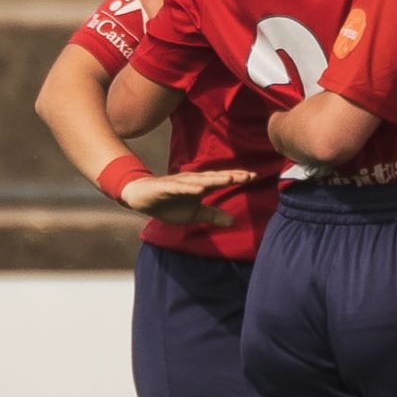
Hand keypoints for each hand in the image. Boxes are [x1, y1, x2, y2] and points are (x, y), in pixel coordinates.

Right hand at [119, 167, 249, 226]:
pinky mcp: (166, 188)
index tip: (254, 176)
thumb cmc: (169, 204)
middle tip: (248, 175)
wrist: (141, 198)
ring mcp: (179, 183)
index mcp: (201, 186)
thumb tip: (233, 221)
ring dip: (214, 179)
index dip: (237, 178)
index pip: (222, 180)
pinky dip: (189, 188)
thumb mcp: (194, 214)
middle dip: (231, 176)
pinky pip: (179, 188)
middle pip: (215, 178)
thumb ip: (212, 215)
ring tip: (229, 179)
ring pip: (199, 181)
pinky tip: (199, 189)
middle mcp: (192, 181)